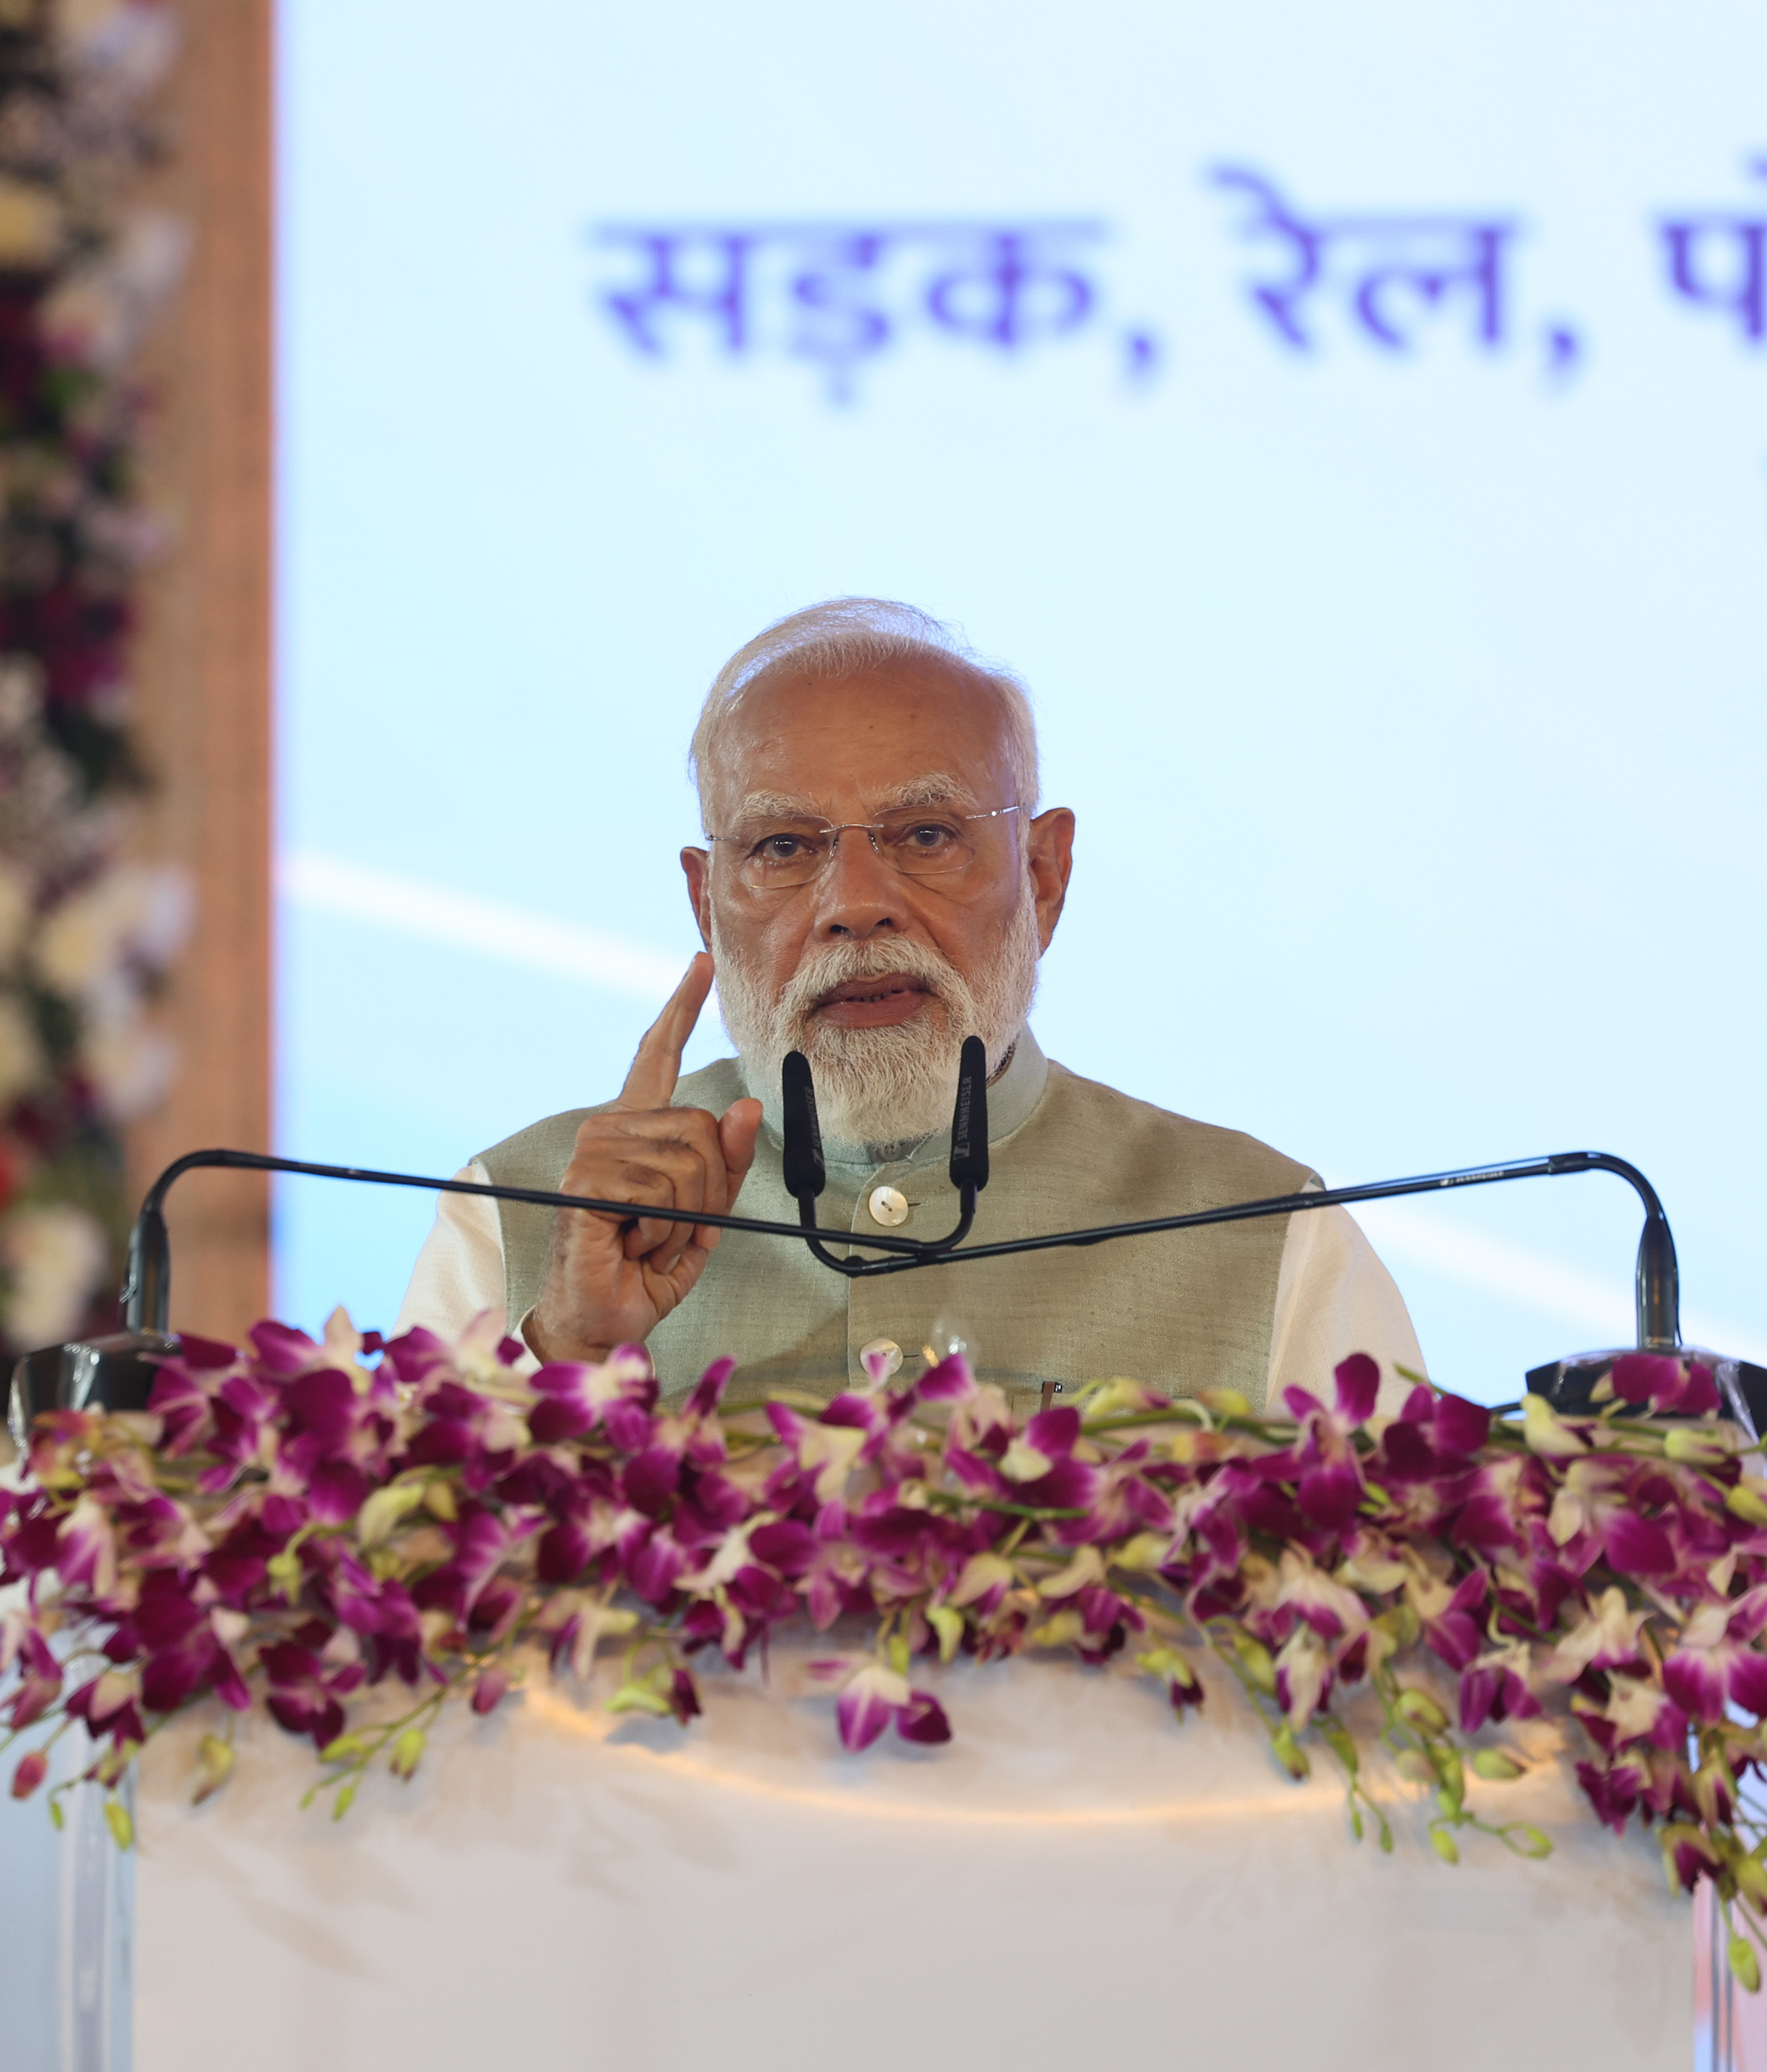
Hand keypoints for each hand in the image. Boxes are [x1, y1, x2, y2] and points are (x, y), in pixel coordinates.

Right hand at [527, 953, 762, 1364]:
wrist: (606, 1320)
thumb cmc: (647, 1268)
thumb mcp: (707, 1213)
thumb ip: (729, 1163)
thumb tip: (747, 1107)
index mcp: (638, 1129)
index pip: (659, 1054)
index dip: (681, 1007)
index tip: (701, 962)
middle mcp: (611, 1128)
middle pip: (705, 1128)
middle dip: (710, 1193)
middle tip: (672, 1230)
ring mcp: (594, 1150)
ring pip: (690, 1161)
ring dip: (686, 1218)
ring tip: (649, 1239)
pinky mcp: (586, 1179)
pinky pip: (662, 1189)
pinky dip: (663, 1230)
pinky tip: (632, 1243)